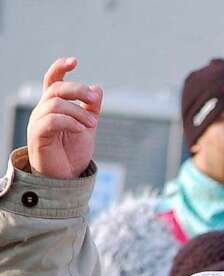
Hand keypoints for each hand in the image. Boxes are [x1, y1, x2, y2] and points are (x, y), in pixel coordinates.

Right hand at [27, 57, 101, 178]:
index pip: (52, 81)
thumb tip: (97, 88)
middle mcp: (43, 111)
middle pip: (56, 88)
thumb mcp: (88, 126)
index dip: (60, 68)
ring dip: (78, 111)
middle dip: (78, 90)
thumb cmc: (73, 152)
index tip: (75, 61)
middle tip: (94, 100)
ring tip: (91, 125)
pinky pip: (52, 120)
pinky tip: (81, 129)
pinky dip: (69, 121)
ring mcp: (38, 122)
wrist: (66, 177)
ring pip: (56, 103)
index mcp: (54, 106)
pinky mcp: (38, 135)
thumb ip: (92, 109)